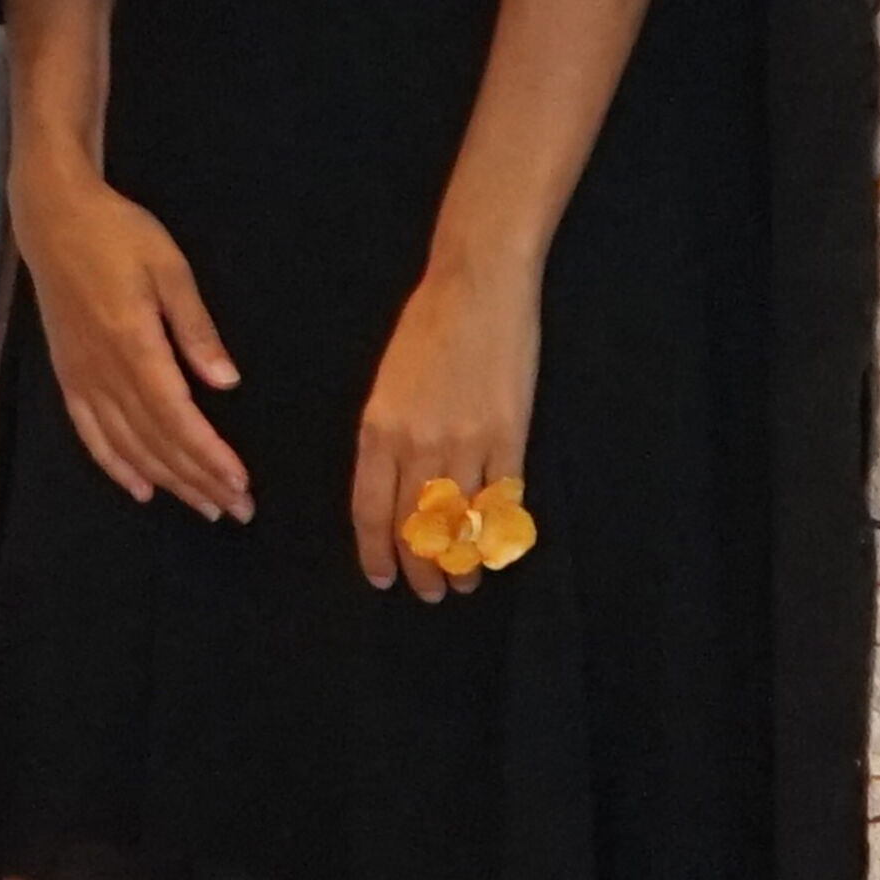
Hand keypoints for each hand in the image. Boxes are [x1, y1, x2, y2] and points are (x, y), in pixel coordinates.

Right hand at [14, 156, 248, 519]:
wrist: (54, 219)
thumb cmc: (118, 234)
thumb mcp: (169, 268)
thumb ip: (195, 328)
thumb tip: (226, 383)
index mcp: (134, 344)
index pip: (177, 417)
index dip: (208, 456)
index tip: (240, 483)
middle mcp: (104, 371)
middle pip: (156, 442)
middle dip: (198, 479)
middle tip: (238, 509)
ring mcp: (81, 378)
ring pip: (127, 446)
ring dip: (167, 481)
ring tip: (203, 506)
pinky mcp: (67, 376)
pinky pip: (90, 434)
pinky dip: (115, 466)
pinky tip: (140, 489)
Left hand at [352, 256, 539, 601]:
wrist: (477, 287)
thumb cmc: (427, 327)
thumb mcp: (386, 385)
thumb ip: (385, 439)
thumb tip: (393, 492)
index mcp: (378, 430)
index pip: (370, 511)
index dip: (377, 553)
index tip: (383, 578)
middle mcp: (417, 444)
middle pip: (415, 529)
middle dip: (421, 570)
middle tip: (429, 593)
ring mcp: (466, 442)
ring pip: (459, 525)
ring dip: (462, 564)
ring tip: (465, 583)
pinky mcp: (509, 436)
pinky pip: (501, 501)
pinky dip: (497, 533)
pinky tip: (494, 549)